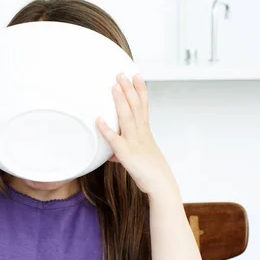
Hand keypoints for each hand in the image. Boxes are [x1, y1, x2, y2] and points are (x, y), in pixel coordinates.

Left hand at [96, 73, 174, 195]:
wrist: (161, 186)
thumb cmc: (151, 173)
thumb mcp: (138, 159)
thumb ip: (122, 153)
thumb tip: (111, 154)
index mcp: (145, 132)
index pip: (144, 106)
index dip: (140, 90)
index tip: (137, 75)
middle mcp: (141, 133)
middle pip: (136, 106)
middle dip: (128, 88)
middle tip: (121, 73)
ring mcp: (134, 142)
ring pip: (127, 117)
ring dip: (120, 100)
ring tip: (113, 86)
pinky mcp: (126, 154)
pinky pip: (114, 140)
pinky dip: (106, 129)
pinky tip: (98, 119)